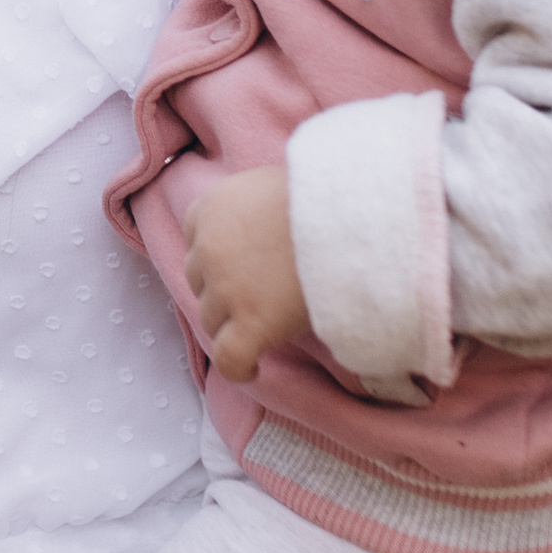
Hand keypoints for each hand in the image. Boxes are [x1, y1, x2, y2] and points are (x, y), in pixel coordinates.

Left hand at [181, 167, 308, 380]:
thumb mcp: (272, 184)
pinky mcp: (252, 322)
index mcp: (213, 207)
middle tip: (264, 294)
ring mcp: (227, 287)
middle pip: (201, 281)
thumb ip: (251, 205)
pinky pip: (229, 358)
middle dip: (225, 291)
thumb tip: (260, 228)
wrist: (355, 218)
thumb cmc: (326, 197)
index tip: (245, 266)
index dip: (219, 258)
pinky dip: (238, 368)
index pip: (196, 239)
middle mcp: (210, 247)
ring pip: (212, 320)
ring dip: (234, 325)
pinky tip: (254, 368)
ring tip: (270, 325)